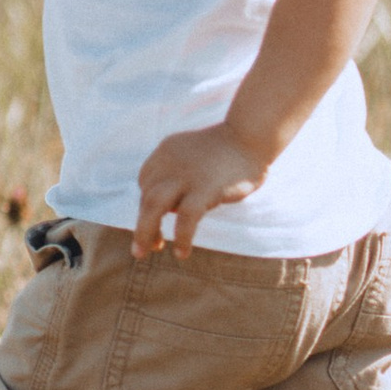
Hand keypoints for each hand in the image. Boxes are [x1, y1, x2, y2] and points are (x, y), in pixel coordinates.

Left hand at [132, 124, 267, 260]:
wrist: (251, 136)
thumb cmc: (227, 150)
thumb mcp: (192, 154)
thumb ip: (177, 172)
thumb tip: (171, 207)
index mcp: (165, 152)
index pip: (147, 184)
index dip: (147, 207)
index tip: (155, 225)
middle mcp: (169, 162)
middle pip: (146, 197)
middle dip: (142, 226)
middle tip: (140, 251)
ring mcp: (186, 175)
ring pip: (154, 205)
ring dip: (146, 232)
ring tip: (148, 252)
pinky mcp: (206, 188)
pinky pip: (185, 218)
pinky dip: (181, 238)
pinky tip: (182, 253)